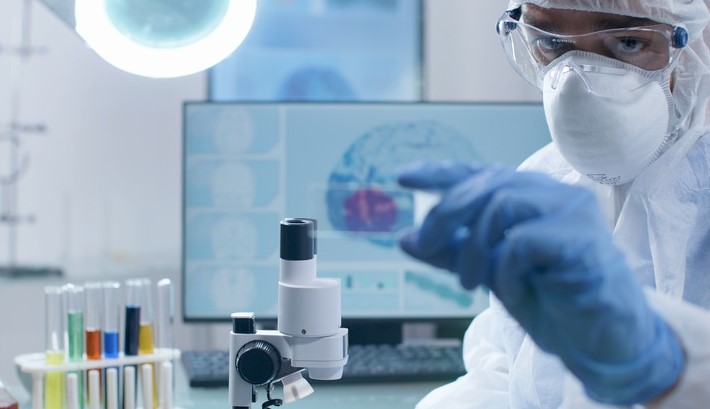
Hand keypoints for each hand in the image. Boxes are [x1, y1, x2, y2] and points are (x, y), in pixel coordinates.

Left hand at [398, 160, 683, 404]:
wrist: (602, 342)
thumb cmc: (550, 300)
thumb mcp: (489, 274)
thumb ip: (452, 254)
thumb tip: (406, 239)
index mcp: (529, 197)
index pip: (479, 173)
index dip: (440, 173)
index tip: (402, 177)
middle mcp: (551, 195)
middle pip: (485, 183)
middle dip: (446, 214)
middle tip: (426, 244)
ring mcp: (572, 212)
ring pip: (502, 204)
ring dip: (474, 248)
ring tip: (470, 283)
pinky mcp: (583, 240)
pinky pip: (523, 241)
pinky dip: (505, 269)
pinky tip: (514, 291)